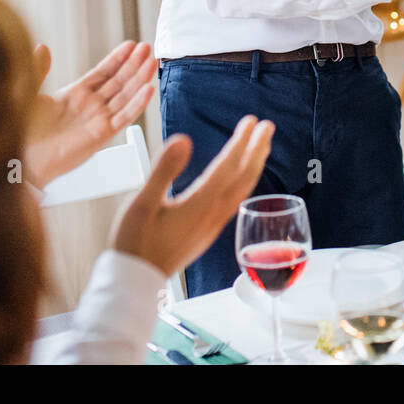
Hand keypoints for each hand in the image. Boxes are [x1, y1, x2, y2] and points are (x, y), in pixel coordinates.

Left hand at [23, 40, 156, 187]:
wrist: (20, 159)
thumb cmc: (21, 130)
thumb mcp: (27, 91)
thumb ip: (38, 69)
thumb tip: (43, 47)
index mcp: (75, 94)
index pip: (103, 72)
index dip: (118, 58)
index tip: (131, 45)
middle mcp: (91, 106)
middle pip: (119, 81)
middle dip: (134, 64)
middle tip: (147, 48)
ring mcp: (98, 119)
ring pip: (125, 96)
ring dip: (140, 79)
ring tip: (152, 62)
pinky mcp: (101, 135)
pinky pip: (124, 117)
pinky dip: (137, 104)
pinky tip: (148, 90)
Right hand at [113, 115, 274, 276]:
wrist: (136, 281)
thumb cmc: (135, 244)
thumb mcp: (142, 203)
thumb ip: (164, 170)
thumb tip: (184, 139)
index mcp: (199, 204)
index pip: (228, 166)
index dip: (241, 142)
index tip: (252, 121)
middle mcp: (212, 214)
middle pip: (243, 177)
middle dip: (256, 149)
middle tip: (267, 127)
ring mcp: (212, 225)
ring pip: (242, 191)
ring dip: (254, 166)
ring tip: (261, 148)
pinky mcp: (207, 233)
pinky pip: (235, 203)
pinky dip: (244, 184)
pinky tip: (242, 182)